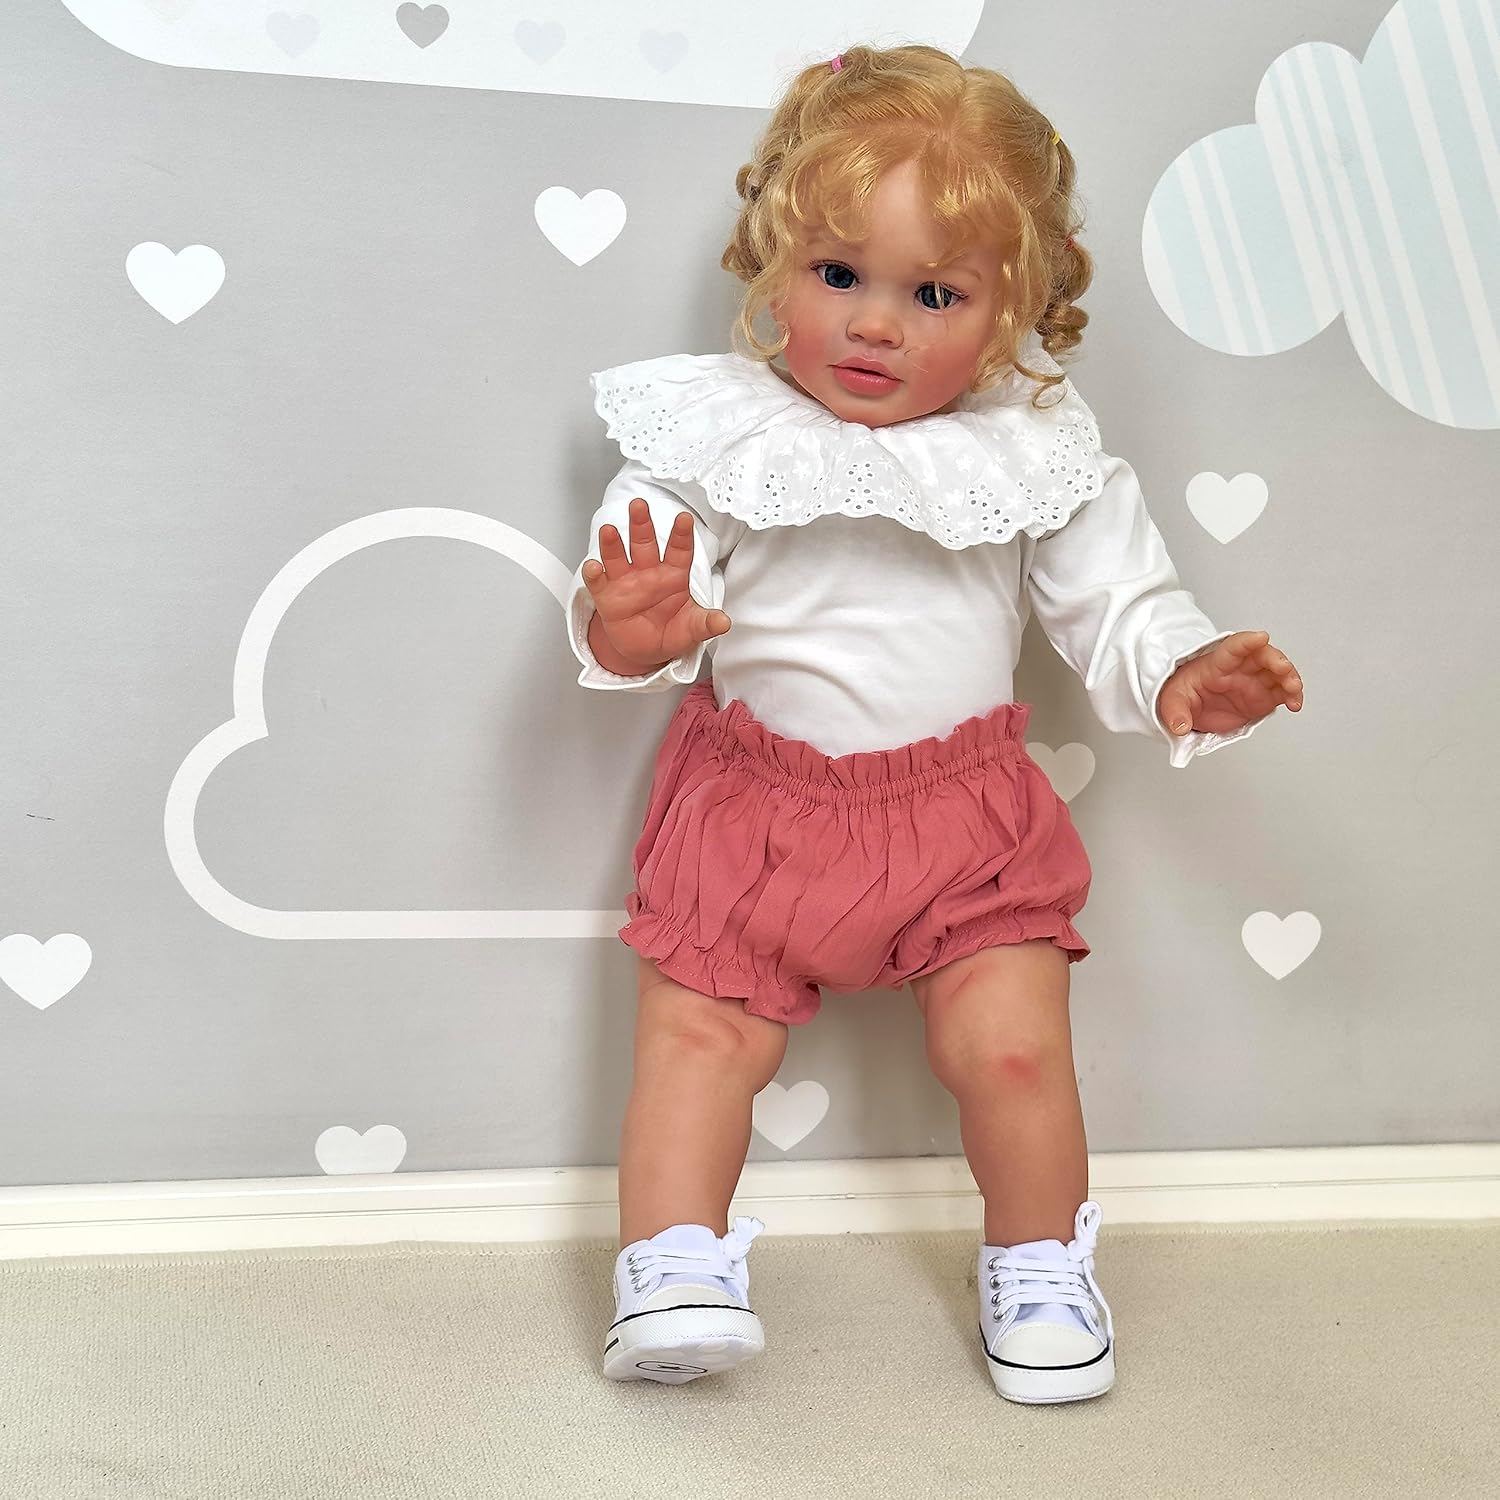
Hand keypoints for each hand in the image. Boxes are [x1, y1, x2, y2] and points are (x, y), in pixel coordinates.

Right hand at [582, 498, 731, 667]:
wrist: (646, 650)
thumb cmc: (671, 632)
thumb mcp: (691, 629)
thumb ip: (705, 623)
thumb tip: (723, 622)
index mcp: (674, 575)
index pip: (679, 550)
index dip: (682, 534)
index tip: (684, 519)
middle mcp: (648, 572)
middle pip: (644, 543)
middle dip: (641, 524)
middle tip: (639, 505)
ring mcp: (626, 582)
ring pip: (618, 556)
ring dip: (613, 543)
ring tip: (609, 531)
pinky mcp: (607, 597)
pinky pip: (599, 583)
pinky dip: (594, 574)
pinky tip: (593, 566)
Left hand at [1158, 630, 1303, 736]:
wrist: (1190, 707)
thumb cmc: (1183, 693)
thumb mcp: (1171, 701)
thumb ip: (1175, 713)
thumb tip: (1180, 726)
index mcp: (1216, 665)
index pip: (1232, 648)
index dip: (1247, 642)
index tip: (1261, 637)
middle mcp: (1239, 670)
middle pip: (1262, 657)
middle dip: (1276, 660)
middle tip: (1283, 669)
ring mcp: (1253, 683)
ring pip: (1277, 674)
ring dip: (1289, 678)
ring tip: (1293, 690)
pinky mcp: (1262, 699)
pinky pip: (1282, 694)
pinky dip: (1292, 696)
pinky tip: (1295, 704)